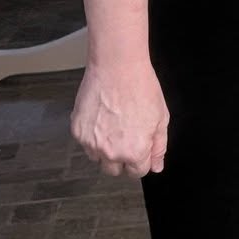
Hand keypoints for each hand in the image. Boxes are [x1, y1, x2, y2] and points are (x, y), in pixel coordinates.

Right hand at [71, 61, 169, 177]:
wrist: (117, 66)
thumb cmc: (140, 87)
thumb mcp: (160, 119)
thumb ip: (158, 147)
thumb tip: (156, 166)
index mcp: (134, 151)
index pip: (137, 172)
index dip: (141, 159)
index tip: (140, 148)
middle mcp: (111, 152)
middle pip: (114, 170)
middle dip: (121, 158)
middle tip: (126, 136)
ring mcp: (91, 143)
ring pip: (97, 157)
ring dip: (104, 148)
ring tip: (113, 124)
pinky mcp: (77, 131)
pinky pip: (85, 142)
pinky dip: (92, 134)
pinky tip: (102, 116)